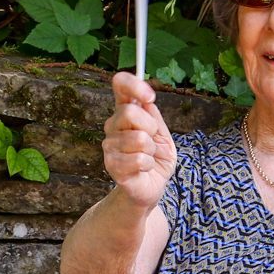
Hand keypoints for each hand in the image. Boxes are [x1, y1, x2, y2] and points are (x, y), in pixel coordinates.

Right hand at [103, 72, 177, 209]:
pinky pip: (140, 159)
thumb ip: (155, 118)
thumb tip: (147, 102)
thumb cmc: (156, 159)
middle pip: (130, 112)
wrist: (150, 187)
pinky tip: (144, 169)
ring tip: (149, 157)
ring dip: (152, 150)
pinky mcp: (112, 165)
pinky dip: (149, 165)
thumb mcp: (163, 134)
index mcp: (125, 112)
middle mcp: (113, 126)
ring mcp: (110, 145)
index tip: (150, 96)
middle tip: (153, 140)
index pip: (120, 85)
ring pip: (139, 138)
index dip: (134, 85)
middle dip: (151, 127)